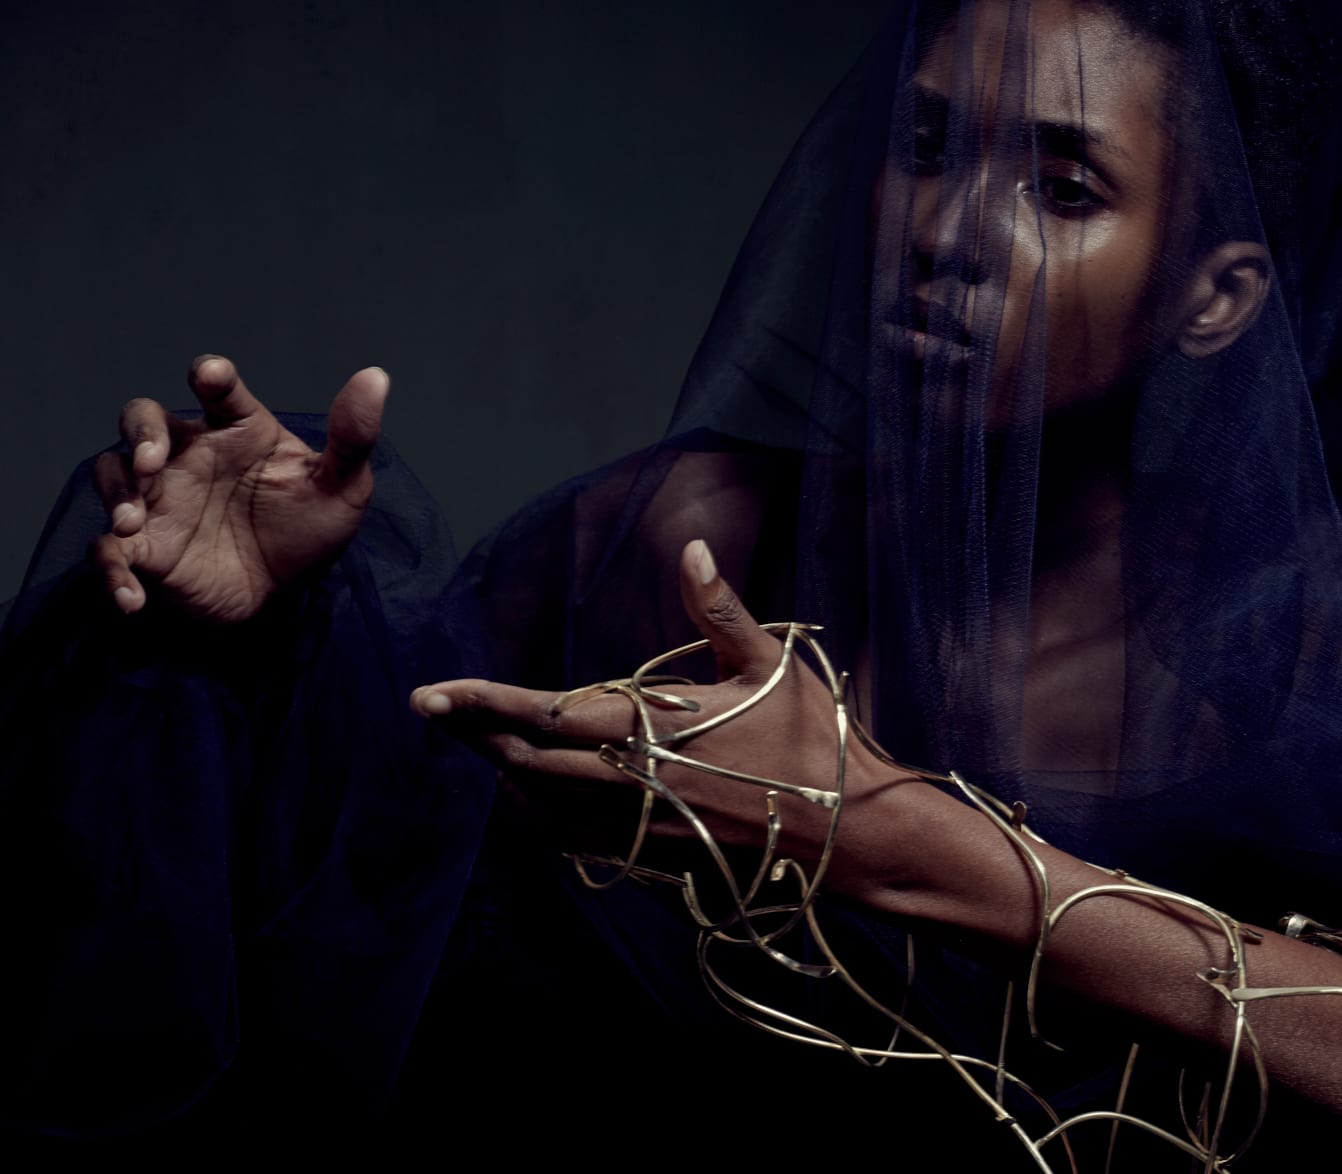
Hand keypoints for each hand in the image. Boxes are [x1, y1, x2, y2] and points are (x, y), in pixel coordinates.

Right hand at [92, 355, 386, 622]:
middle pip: (142, 420)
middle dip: (139, 433)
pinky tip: (133, 598)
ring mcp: (161, 500)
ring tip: (132, 523)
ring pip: (113, 476)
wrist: (289, 592)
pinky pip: (111, 552)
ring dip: (116, 495)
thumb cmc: (309, 528)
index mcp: (236, 430)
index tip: (211, 376)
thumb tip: (376, 377)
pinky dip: (112, 574)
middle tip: (150, 460)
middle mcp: (189, 456)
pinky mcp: (147, 549)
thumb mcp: (342, 488)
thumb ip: (353, 438)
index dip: (210, 375)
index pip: (217, 391)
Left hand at [410, 539, 911, 864]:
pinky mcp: (651, 855)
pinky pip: (572, 840)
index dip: (484, 704)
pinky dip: (537, 812)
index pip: (549, 714)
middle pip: (527, 766)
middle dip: (473, 738)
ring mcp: (640, 827)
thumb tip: (690, 548)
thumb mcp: (774, 665)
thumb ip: (721, 610)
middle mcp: (636, 784)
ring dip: (500, 774)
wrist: (851, 833)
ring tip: (472, 741)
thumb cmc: (816, 741)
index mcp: (660, 730)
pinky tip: (530, 789)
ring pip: (542, 807)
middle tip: (430, 711)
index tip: (431, 693)